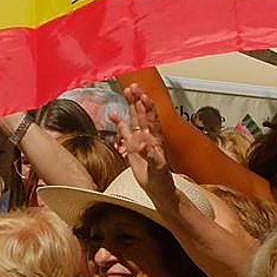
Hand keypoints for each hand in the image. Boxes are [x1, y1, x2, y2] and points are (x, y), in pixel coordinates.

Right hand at [114, 86, 178, 210]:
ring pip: (135, 119)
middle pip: (143, 114)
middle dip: (139, 100)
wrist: (158, 189)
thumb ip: (151, 155)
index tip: (143, 96)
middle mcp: (149, 137)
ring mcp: (140, 140)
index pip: (152, 120)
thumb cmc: (162, 179)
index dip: (148, 108)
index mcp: (156, 140)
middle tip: (134, 86)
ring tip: (127, 91)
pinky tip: (113, 115)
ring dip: (132, 106)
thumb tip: (143, 144)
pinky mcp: (133, 148)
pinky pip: (125, 133)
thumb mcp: (158, 168)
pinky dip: (119, 124)